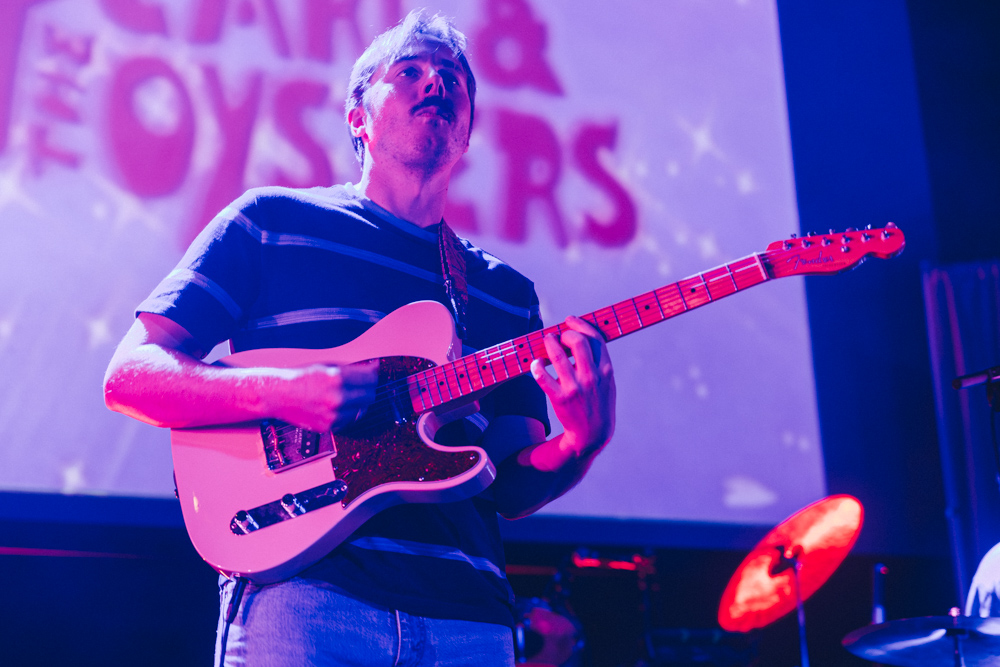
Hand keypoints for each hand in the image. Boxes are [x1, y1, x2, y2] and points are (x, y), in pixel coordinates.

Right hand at [270, 361, 377, 431]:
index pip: (370, 379)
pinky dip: (346, 414)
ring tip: (343, 396)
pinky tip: (335, 406)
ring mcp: (333, 415)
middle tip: (360, 386)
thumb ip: (353, 369)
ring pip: (361, 410)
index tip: (371, 375)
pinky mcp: (328, 427)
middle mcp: (337, 398)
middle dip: (367, 390)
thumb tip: (374, 368)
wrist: (279, 395)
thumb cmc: (301, 378)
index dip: (372, 376)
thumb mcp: (328, 366)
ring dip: (357, 403)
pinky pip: (348, 421)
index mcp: (337, 378)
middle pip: (370, 396)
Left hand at [530, 316, 615, 459]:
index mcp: (606, 371)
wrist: (593, 434)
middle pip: (577, 342)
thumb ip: (599, 361)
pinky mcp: (560, 399)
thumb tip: (582, 337)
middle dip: (564, 334)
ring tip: (546, 341)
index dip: (581, 325)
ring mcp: (575, 388)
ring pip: (557, 357)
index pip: (595, 339)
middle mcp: (591, 377)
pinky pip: (543, 378)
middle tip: (558, 336)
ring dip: (549, 344)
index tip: (570, 320)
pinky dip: (536, 367)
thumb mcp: (608, 382)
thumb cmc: (599, 403)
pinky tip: (535, 363)